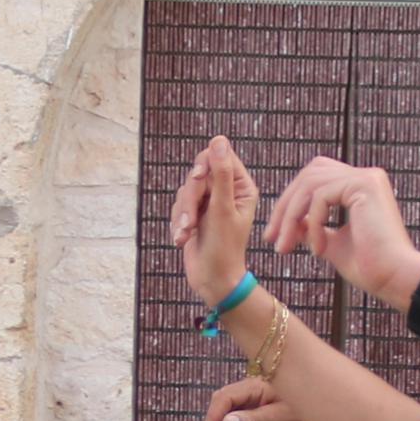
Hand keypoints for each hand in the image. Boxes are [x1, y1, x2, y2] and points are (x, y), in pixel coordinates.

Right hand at [168, 135, 257, 306]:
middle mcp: (226, 191)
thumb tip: (218, 141)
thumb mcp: (222, 208)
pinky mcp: (194, 215)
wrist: (212, 279)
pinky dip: (177, 222)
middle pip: (198, 173)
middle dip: (190, 196)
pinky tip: (183, 239)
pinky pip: (177, 206)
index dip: (204, 165)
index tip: (196, 178)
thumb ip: (220, 174)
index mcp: (242, 187)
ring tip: (187, 234)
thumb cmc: (224, 247)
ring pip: (185, 191)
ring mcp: (209, 203)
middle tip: (190, 218)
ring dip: (182, 214)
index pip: (219, 157)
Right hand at [200, 374, 301, 420]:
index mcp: (255, 386)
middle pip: (223, 400)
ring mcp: (255, 394)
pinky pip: (238, 411)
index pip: (225, 397)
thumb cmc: (305, 413)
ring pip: (228, 406)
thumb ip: (252, 420)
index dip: (214, 416)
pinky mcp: (259, 403)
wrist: (326, 408)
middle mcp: (251, 387)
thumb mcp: (278, 419)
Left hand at [261, 156, 419, 308]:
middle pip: (309, 175)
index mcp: (359, 187)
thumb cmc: (370, 267)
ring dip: (291, 218)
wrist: (395, 279)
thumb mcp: (332, 244)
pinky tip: (318, 250)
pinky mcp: (365, 185)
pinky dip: (313, 224)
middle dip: (285, 207)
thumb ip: (312, 229)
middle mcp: (365, 176)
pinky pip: (321, 197)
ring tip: (285, 248)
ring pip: (310, 185)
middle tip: (270, 239)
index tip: (274, 235)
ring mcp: (366, 177)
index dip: (290, 202)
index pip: (315, 179)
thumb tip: (289, 223)